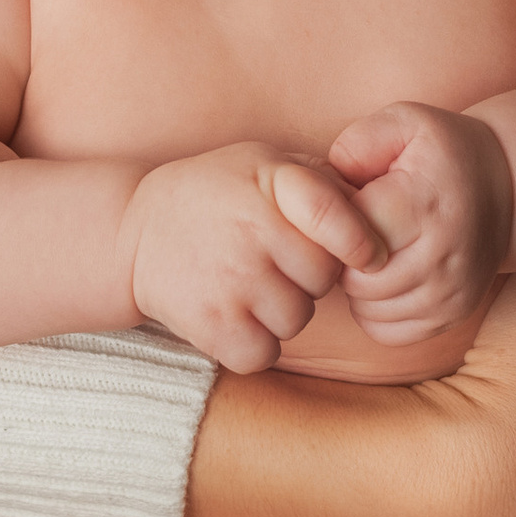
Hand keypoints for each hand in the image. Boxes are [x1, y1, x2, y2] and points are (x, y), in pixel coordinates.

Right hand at [123, 142, 383, 374]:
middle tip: (272, 262)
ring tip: (248, 285)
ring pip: (297, 320)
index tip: (368, 257)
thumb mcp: (265, 163)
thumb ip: (320, 180)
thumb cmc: (218, 194)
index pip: (334, 216)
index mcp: (271, 181)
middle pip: (323, 278)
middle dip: (309, 277)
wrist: (135, 231)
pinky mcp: (210, 324)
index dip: (361, 243)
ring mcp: (230, 280)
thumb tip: (380, 210)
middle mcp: (251, 229)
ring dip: (282, 312)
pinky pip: (263, 354)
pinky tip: (236, 317)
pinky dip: (255, 345)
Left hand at [328, 102, 513, 339]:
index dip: (335, 219)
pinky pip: (387, 332)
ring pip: (368, 310)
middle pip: (356, 278)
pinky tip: (384, 277)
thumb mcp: (406, 122)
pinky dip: (374, 311)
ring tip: (371, 251)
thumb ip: (358, 142)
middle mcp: (444, 255)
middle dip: (342, 257)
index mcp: (425, 203)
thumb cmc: (444, 152)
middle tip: (354, 231)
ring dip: (357, 286)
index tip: (349, 201)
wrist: (507, 187)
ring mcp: (452, 292)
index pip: (351, 233)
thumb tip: (331, 182)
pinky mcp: (454, 315)